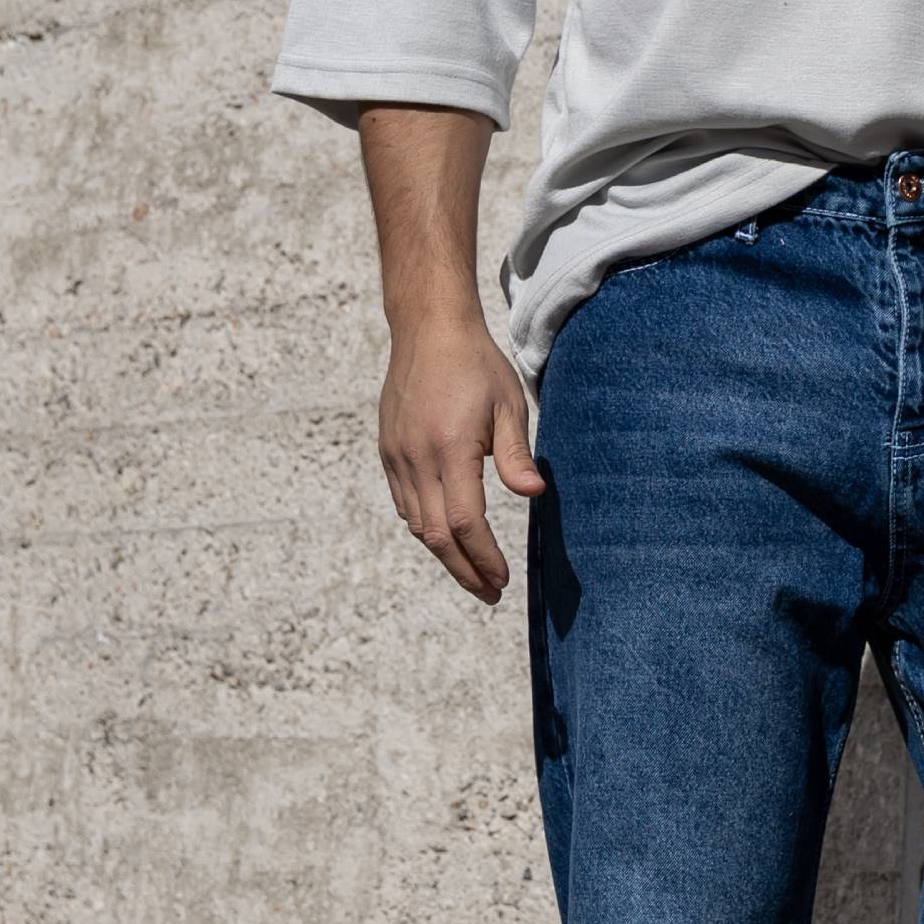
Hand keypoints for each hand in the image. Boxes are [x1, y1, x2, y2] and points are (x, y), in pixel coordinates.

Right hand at [378, 318, 544, 603]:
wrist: (427, 329)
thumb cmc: (476, 365)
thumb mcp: (509, 405)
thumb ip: (516, 454)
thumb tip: (534, 494)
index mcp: (449, 448)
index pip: (463, 522)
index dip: (483, 558)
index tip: (502, 579)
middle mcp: (416, 457)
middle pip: (436, 536)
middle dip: (465, 571)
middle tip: (490, 594)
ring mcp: (397, 456)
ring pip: (416, 525)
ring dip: (445, 556)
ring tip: (474, 574)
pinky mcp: (389, 451)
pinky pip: (405, 504)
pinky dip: (427, 529)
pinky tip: (448, 539)